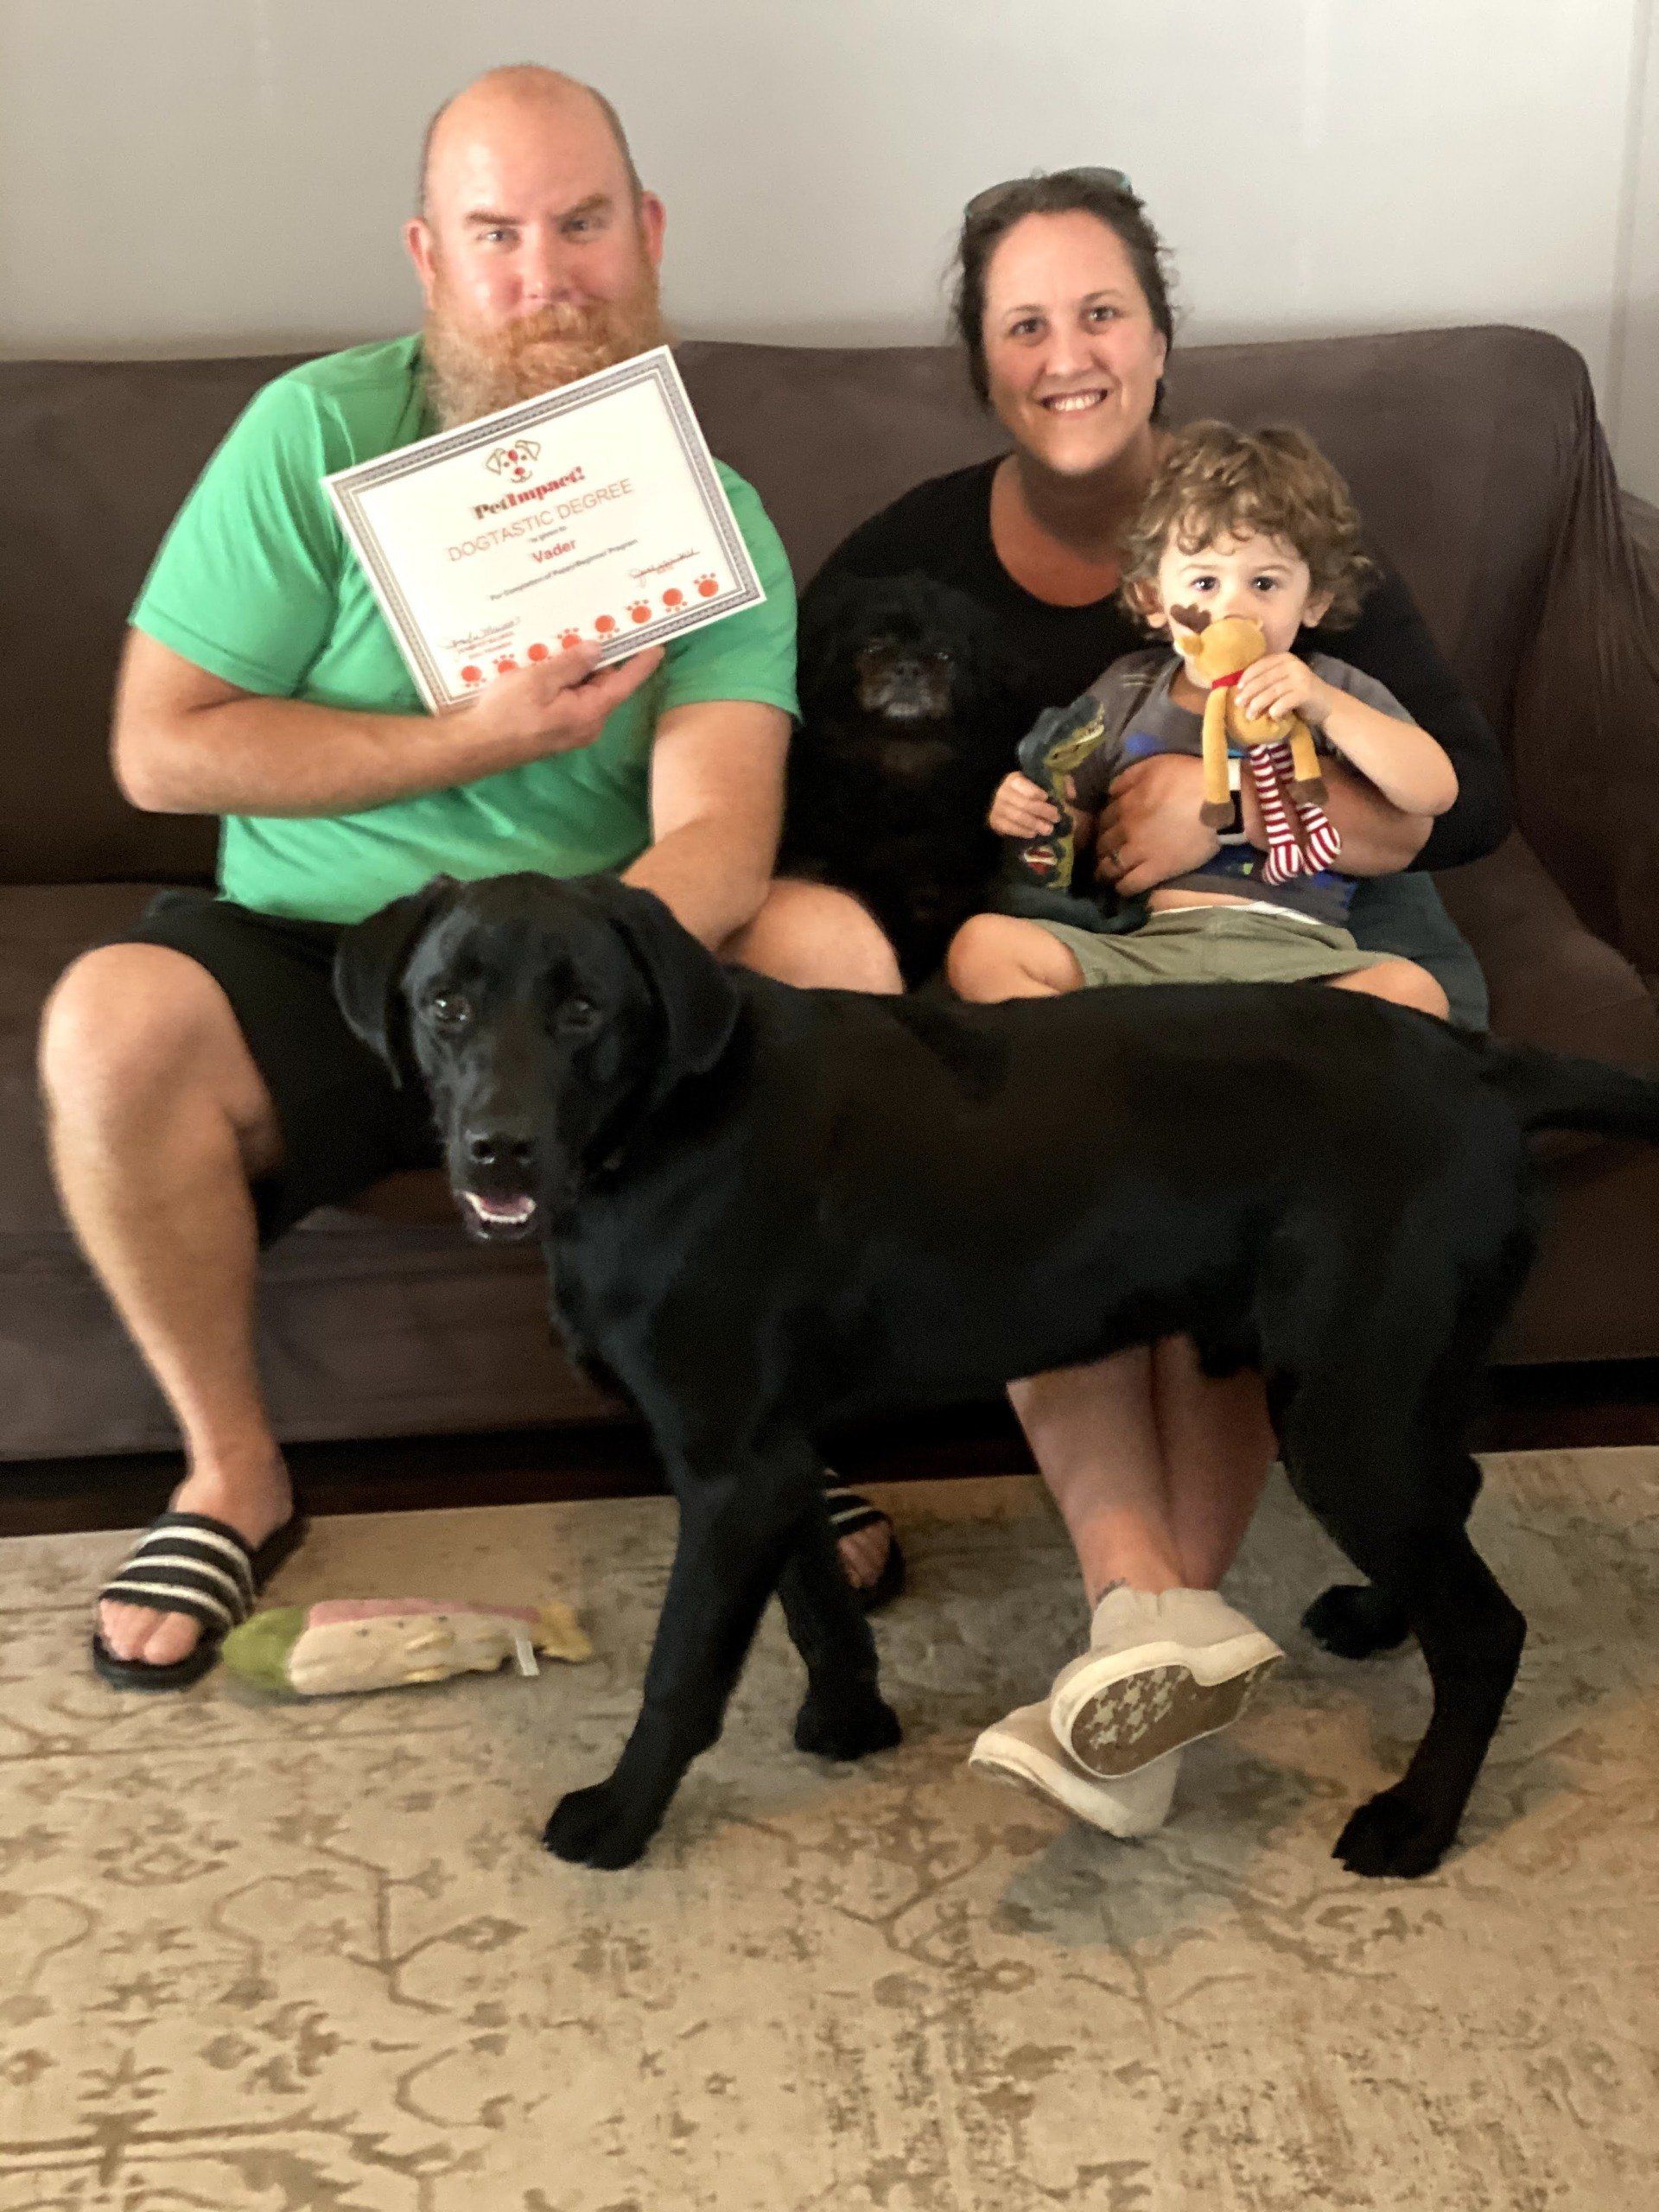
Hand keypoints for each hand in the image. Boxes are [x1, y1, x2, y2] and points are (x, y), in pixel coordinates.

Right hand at [465, 642, 665, 768]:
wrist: (477, 745)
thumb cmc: (506, 713)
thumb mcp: (539, 679)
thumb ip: (571, 664)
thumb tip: (598, 650)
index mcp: (589, 712)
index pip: (624, 683)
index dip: (641, 663)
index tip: (658, 646)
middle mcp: (588, 724)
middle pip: (606, 685)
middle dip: (609, 658)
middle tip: (612, 627)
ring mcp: (573, 728)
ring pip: (588, 691)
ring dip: (585, 667)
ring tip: (582, 636)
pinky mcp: (558, 727)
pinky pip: (572, 698)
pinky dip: (570, 679)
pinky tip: (559, 660)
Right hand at [988, 770, 1061, 839]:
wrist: (1007, 805)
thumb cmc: (1029, 793)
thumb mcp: (1045, 784)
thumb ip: (1060, 785)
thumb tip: (1071, 794)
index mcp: (1015, 779)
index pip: (1023, 785)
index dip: (1036, 792)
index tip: (1049, 798)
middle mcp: (1003, 792)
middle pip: (1024, 803)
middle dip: (1042, 811)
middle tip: (1056, 818)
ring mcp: (997, 808)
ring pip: (1017, 817)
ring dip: (1035, 824)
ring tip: (1048, 830)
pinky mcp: (995, 822)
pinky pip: (1009, 828)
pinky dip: (1022, 831)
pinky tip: (1033, 834)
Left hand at [1097, 753, 1218, 895]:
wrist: (1219, 801)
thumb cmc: (1189, 777)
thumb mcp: (1153, 765)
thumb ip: (1127, 778)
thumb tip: (1109, 792)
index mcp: (1125, 804)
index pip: (1103, 818)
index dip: (1101, 825)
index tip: (1104, 830)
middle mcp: (1126, 829)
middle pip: (1103, 843)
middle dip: (1100, 849)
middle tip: (1102, 853)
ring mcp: (1140, 852)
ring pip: (1111, 866)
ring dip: (1104, 871)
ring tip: (1104, 875)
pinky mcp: (1157, 870)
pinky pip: (1130, 884)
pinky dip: (1121, 887)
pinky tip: (1120, 888)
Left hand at [1234, 653, 1333, 727]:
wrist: (1326, 704)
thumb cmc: (1299, 694)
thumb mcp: (1282, 681)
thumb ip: (1267, 680)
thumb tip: (1240, 689)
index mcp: (1285, 658)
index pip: (1261, 665)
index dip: (1247, 677)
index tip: (1237, 689)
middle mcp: (1293, 665)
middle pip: (1264, 679)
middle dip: (1249, 693)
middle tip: (1239, 705)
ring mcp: (1300, 678)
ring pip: (1272, 691)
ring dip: (1258, 704)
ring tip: (1250, 716)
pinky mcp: (1306, 692)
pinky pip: (1284, 702)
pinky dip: (1275, 710)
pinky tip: (1271, 717)